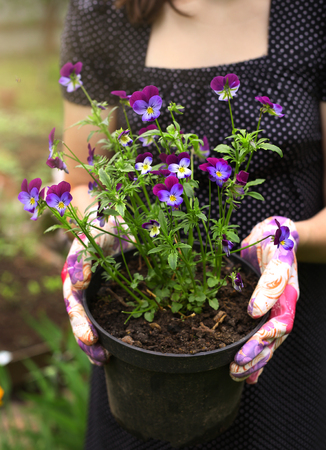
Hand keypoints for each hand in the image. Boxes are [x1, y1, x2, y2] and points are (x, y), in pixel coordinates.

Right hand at [61, 216, 133, 364]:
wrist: (116, 221)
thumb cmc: (101, 224)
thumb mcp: (93, 235)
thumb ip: (84, 258)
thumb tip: (78, 285)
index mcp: (74, 275)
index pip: (74, 304)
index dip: (80, 322)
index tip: (90, 337)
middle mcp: (83, 288)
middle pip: (80, 319)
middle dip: (88, 341)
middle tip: (101, 357)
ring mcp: (97, 292)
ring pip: (92, 322)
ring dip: (97, 343)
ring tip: (105, 360)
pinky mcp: (112, 293)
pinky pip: (110, 316)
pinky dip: (112, 333)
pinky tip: (118, 349)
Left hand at [230, 216, 298, 383]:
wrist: (277, 232)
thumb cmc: (277, 238)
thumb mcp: (277, 252)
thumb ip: (271, 280)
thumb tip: (255, 312)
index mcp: (288, 294)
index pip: (279, 324)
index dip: (262, 339)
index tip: (241, 352)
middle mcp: (283, 305)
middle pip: (273, 339)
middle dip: (255, 356)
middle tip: (234, 369)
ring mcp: (274, 308)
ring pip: (268, 341)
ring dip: (253, 359)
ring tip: (235, 374)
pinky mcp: (263, 308)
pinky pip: (260, 334)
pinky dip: (254, 353)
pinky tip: (244, 370)